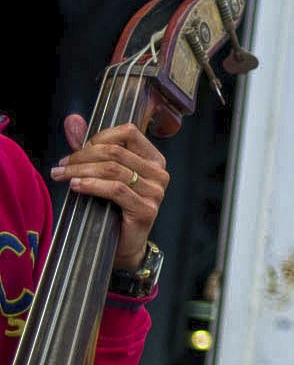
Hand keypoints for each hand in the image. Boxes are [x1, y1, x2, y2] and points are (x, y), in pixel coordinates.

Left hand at [50, 115, 169, 269]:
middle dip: (82, 156)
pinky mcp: (146, 210)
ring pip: (113, 170)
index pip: (128, 133)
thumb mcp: (101, 172)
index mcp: (153, 160)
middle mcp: (159, 174)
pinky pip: (115, 190)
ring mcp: (156, 193)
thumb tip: (73, 120)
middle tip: (61, 166)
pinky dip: (92, 185)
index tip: (78, 149)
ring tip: (61, 176)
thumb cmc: (113, 207)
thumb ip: (89, 146)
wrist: (122, 244)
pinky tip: (76, 186)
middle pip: (116, 152)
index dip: (100, 137)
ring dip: (81, 170)